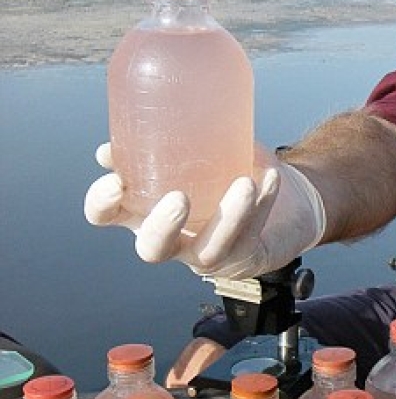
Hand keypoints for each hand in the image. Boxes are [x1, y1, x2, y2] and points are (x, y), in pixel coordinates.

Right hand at [84, 143, 325, 278]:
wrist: (289, 196)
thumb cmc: (231, 168)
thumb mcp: (197, 147)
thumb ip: (162, 139)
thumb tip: (110, 148)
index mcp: (147, 209)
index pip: (108, 216)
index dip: (102, 206)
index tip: (115, 182)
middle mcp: (173, 238)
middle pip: (152, 249)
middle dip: (161, 228)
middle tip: (179, 198)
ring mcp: (208, 253)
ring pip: (209, 251)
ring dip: (227, 217)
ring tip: (244, 184)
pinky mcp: (245, 258)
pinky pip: (250, 237)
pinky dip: (262, 206)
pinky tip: (270, 177)